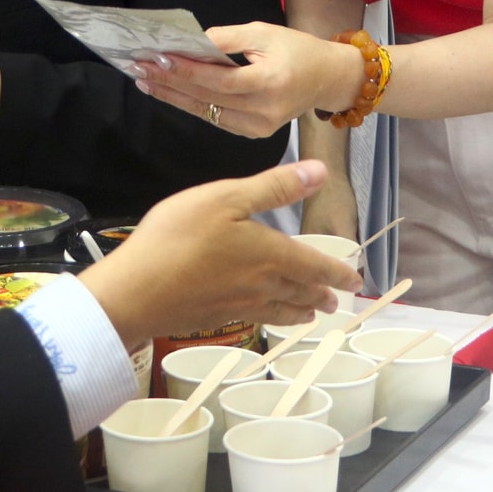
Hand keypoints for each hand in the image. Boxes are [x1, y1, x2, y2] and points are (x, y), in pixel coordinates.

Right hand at [79, 160, 361, 346]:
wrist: (138, 291)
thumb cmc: (179, 237)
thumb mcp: (226, 197)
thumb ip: (274, 188)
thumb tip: (320, 173)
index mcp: (270, 254)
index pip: (314, 265)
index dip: (336, 271)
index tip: (354, 279)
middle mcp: (261, 284)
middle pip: (300, 290)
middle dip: (322, 293)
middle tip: (338, 300)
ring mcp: (238, 305)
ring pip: (281, 309)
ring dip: (301, 310)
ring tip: (313, 314)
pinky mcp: (215, 317)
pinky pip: (257, 318)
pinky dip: (273, 318)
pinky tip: (263, 316)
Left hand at [132, 22, 361, 139]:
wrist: (326, 78)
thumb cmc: (296, 49)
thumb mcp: (264, 32)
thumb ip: (226, 39)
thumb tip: (190, 43)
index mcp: (271, 81)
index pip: (220, 79)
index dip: (187, 70)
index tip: (157, 58)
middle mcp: (265, 110)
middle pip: (208, 98)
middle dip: (170, 83)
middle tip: (139, 68)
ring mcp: (260, 127)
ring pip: (207, 112)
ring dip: (174, 96)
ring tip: (146, 81)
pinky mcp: (255, 133)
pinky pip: (217, 118)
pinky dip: (192, 105)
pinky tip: (170, 93)